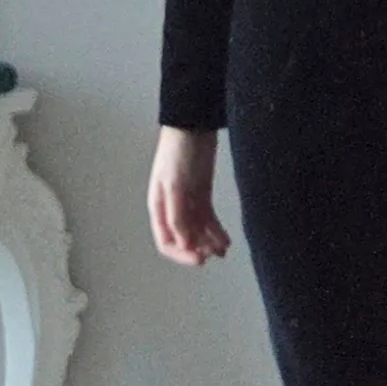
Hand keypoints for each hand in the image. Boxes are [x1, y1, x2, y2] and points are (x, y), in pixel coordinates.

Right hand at [149, 126, 231, 266]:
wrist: (193, 126)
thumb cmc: (178, 153)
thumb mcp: (175, 185)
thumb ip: (178, 215)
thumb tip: (184, 243)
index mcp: (160, 208)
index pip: (167, 242)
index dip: (182, 254)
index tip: (200, 259)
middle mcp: (172, 209)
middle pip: (183, 240)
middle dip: (198, 249)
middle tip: (213, 254)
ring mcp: (188, 202)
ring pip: (198, 232)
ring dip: (209, 243)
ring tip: (223, 249)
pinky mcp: (202, 195)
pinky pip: (208, 220)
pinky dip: (216, 232)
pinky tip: (226, 241)